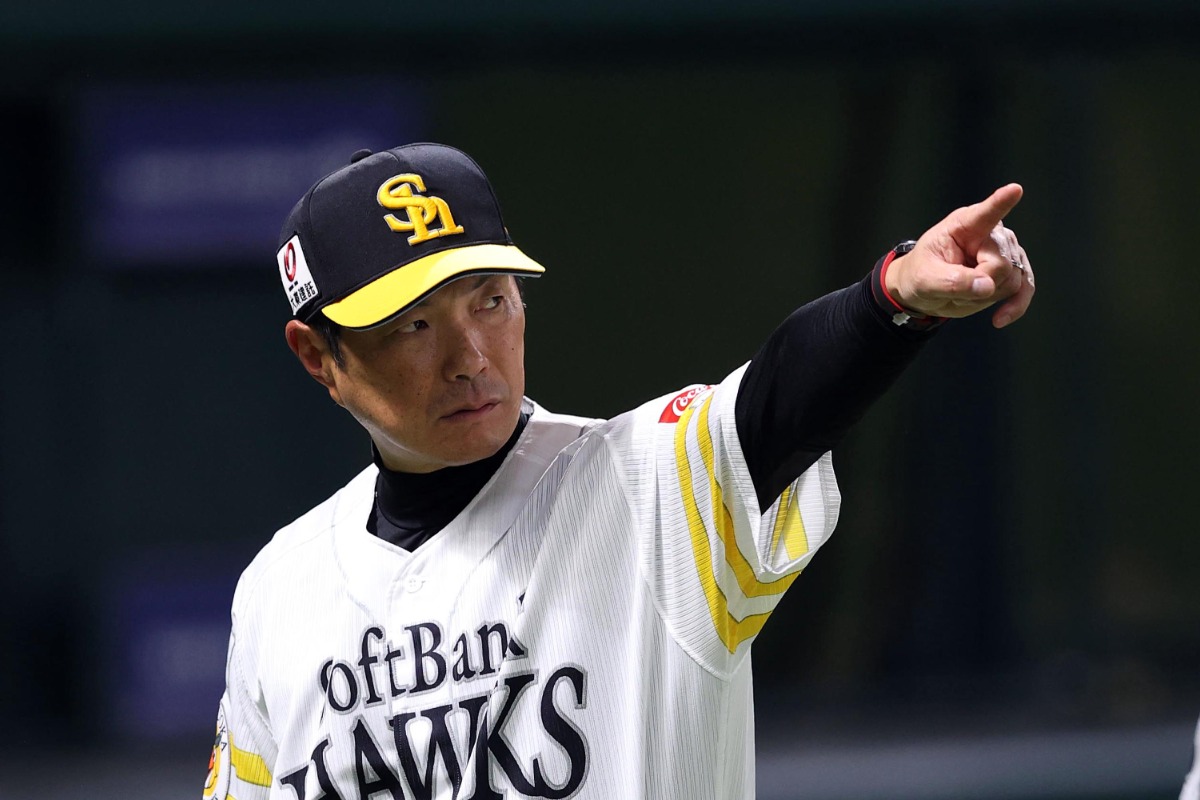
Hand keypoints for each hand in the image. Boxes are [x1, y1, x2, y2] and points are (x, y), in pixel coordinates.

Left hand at [885, 183, 1035, 328]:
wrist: (925, 289)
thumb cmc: (921, 275)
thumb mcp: (925, 281)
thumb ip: (952, 282)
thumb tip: (988, 286)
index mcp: (965, 225)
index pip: (985, 213)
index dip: (1000, 203)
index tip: (1014, 190)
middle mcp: (991, 233)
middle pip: (1001, 265)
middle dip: (978, 286)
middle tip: (952, 287)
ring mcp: (1007, 251)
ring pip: (1012, 281)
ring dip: (985, 297)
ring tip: (962, 291)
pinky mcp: (1014, 270)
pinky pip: (1025, 288)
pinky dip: (1016, 305)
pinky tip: (1000, 318)